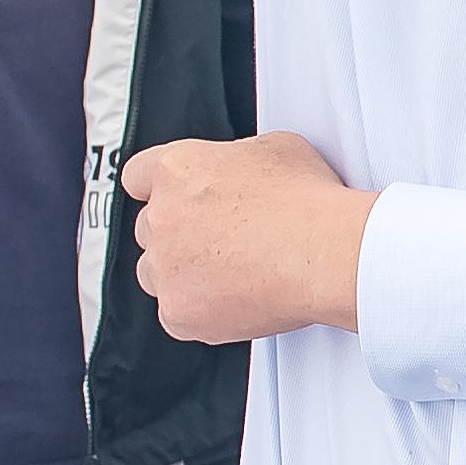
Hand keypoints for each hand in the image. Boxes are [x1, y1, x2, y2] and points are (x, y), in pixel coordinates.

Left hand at [124, 132, 375, 343]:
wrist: (327, 253)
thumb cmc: (309, 201)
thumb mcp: (274, 149)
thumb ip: (236, 159)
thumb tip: (241, 171)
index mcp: (177, 169)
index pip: (138, 176)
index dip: (158, 189)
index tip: (174, 200)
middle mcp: (161, 216)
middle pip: (148, 228)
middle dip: (178, 235)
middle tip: (222, 241)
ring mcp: (165, 267)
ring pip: (154, 274)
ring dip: (182, 274)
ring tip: (232, 273)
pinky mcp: (178, 312)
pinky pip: (177, 315)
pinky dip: (202, 312)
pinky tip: (238, 299)